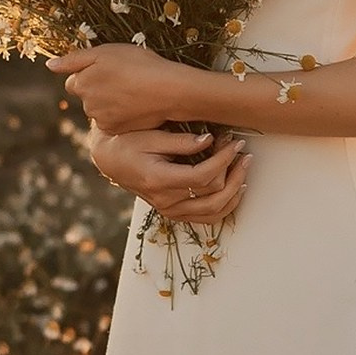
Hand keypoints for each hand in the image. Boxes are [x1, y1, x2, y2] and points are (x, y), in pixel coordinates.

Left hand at [46, 42, 194, 133]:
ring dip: (109, 102)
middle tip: (123, 78)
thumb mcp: (104, 52)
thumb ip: (73, 60)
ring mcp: (101, 120)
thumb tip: (49, 65)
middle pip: (87, 96)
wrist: (168, 90)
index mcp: (81, 83)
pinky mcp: (117, 131)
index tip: (108, 70)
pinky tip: (135, 105)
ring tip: (132, 91)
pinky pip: (112, 121)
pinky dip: (120, 114)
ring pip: (100, 109)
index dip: (90, 73)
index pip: (74, 81)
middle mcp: (86, 105)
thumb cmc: (138, 65)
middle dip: (98, 88)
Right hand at [88, 124, 253, 224]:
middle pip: (213, 195)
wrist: (111, 160)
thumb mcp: (152, 136)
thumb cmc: (129, 143)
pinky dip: (225, 206)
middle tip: (242, 152)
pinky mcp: (174, 212)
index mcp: (159, 180)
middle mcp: (166, 201)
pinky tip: (235, 190)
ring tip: (244, 169)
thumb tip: (210, 140)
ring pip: (214, 211)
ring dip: (235, 191)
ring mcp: (170, 210)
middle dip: (234, 172)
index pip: (203, 176)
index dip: (224, 158)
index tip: (235, 142)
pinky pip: (206, 218)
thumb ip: (181, 141)